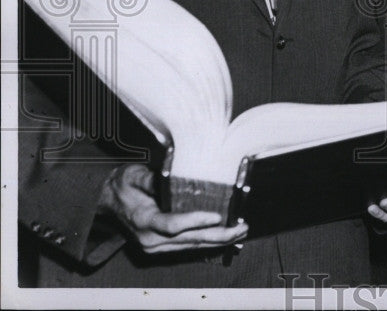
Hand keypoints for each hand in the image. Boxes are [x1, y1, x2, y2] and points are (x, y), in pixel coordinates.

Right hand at [98, 164, 247, 253]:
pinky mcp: (161, 248)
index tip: (217, 215)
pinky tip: (224, 237)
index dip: (196, 221)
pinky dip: (208, 242)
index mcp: (143, 220)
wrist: (107, 203)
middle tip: (241, 227)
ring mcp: (155, 247)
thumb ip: (150, 178)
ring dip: (218, 241)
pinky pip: (188, 247)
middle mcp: (150, 239)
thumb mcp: (132, 176)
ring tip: (240, 232)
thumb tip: (172, 173)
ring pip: (192, 246)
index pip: (172, 225)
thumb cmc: (122, 186)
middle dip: (219, 235)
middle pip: (189, 240)